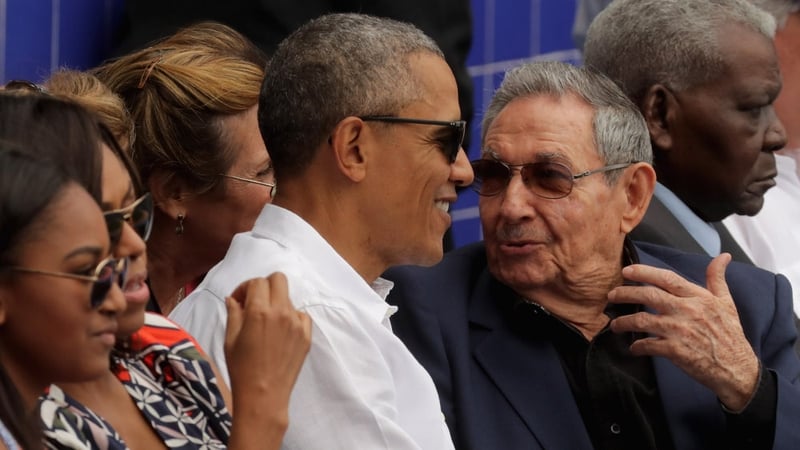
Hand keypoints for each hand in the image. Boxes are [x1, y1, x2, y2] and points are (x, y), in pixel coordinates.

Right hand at [225, 273, 311, 422]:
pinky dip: (290, 317)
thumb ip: (233, 313)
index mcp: (259, 311)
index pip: (257, 282)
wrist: (263, 395)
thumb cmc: (241, 369)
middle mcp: (281, 312)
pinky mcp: (307, 336)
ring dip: (276, 303)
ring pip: (289, 298)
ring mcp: (297, 324)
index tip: (239, 301)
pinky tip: (280, 332)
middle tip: (255, 302)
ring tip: (265, 323)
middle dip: (265, 286)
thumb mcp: (230, 339)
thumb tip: (234, 298)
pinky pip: (301, 315)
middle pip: (279, 279)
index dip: (245, 288)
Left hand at [607, 253, 759, 410]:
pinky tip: (634, 348)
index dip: (644, 272)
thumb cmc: (730, 335)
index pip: (667, 278)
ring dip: (624, 322)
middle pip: (649, 295)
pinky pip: (648, 345)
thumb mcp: (727, 303)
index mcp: (698, 297)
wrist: (738, 369)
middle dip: (625, 293)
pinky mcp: (676, 351)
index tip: (626, 271)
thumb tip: (722, 256)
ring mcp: (680, 331)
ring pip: (643, 320)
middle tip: (611, 295)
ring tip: (614, 325)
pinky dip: (637, 346)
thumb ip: (717, 279)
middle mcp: (687, 310)